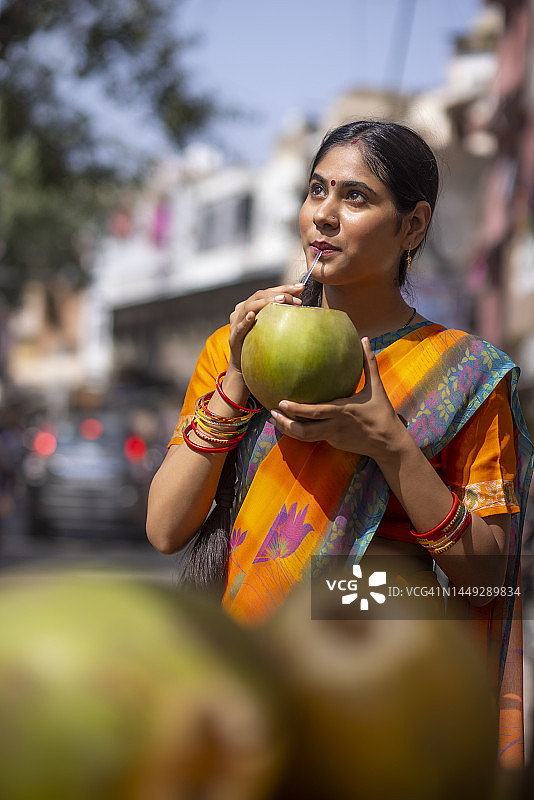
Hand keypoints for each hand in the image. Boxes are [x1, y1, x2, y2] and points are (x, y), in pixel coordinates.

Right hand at [228, 283, 303, 375]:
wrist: (245, 365)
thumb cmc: (260, 343)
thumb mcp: (272, 326)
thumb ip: (282, 313)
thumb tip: (301, 302)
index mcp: (251, 305)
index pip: (268, 292)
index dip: (284, 288)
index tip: (300, 287)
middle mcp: (242, 311)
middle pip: (259, 296)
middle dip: (278, 294)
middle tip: (294, 297)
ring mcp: (236, 323)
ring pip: (248, 307)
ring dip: (264, 303)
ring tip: (280, 301)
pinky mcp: (233, 338)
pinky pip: (239, 328)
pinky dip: (245, 321)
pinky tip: (252, 316)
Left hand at [270, 337, 407, 461]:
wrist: (388, 443)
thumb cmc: (382, 413)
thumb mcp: (376, 387)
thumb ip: (369, 363)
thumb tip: (365, 339)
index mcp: (343, 411)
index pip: (315, 412)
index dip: (297, 410)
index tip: (281, 403)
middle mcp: (334, 426)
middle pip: (304, 430)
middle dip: (285, 423)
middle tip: (272, 412)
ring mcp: (332, 437)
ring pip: (304, 438)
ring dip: (288, 430)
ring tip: (275, 420)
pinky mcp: (333, 443)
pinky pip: (312, 438)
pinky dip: (298, 432)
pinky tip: (289, 424)